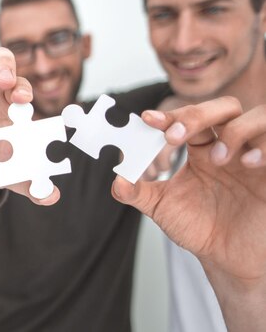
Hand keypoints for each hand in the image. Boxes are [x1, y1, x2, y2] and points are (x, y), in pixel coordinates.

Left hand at [112, 97, 265, 331]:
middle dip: (197, 114)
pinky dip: (264, 146)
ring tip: (216, 159)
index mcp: (202, 149)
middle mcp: (230, 147)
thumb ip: (138, 192)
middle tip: (175, 136)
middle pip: (223, 107)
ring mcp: (255, 157)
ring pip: (258, 116)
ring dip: (235, 130)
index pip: (188, 119)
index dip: (170, 115)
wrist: (229, 259)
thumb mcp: (162, 208)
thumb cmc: (199, 228)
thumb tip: (116, 181)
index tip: (148, 119)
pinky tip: (249, 164)